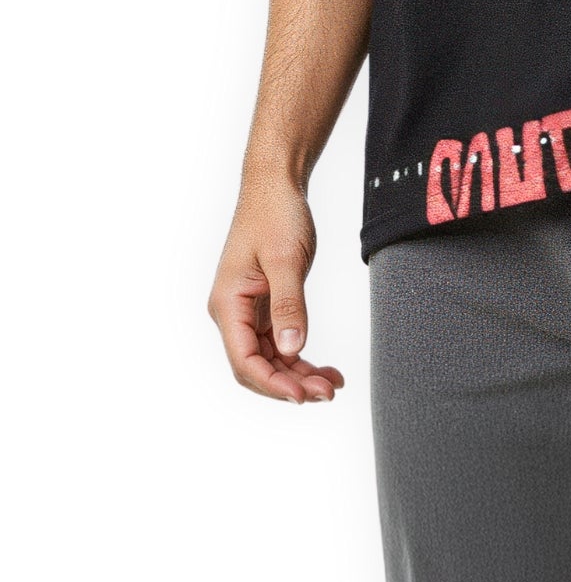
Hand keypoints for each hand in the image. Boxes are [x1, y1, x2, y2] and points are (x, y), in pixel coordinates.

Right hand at [208, 175, 344, 404]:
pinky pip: (281, 342)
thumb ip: (289, 305)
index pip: (244, 361)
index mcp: (228, 304)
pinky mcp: (266, 305)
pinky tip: (325, 369)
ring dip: (298, 375)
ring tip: (332, 385)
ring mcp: (249, 311)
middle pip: (257, 366)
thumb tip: (293, 351)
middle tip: (327, 393)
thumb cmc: (276, 214)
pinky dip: (300, 357)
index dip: (273, 384)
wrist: (276, 184)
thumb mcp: (286, 258)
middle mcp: (233, 313)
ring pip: (271, 358)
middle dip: (289, 384)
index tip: (303, 396)